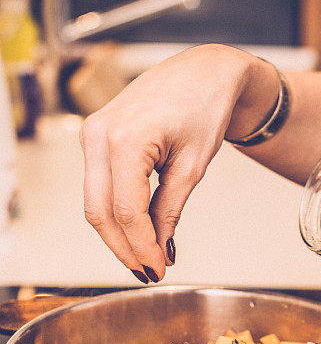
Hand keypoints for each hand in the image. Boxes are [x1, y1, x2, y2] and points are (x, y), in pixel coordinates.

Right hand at [80, 44, 277, 281]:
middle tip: (149, 272)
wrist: (203, 71)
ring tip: (147, 257)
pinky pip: (99, 186)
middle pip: (100, 212)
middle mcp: (100, 135)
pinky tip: (139, 231)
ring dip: (118, 235)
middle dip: (124, 248)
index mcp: (126, 139)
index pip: (126, 211)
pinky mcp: (96, 138)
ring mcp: (93, 134)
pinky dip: (116, 212)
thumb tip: (160, 249)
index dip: (142, 247)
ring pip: (95, 202)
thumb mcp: (193, 166)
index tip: (159, 269)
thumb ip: (170, 210)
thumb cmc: (205, 106)